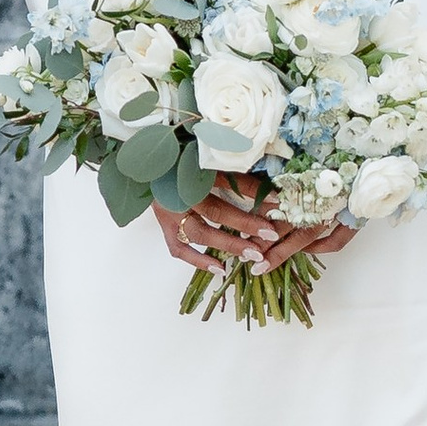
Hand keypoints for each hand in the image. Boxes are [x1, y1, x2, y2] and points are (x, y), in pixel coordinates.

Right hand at [153, 174, 352, 275]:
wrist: (148, 159)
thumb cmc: (183, 156)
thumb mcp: (212, 161)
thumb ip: (240, 176)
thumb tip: (272, 190)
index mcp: (191, 174)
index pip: (228, 186)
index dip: (254, 195)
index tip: (278, 206)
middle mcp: (179, 195)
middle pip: (214, 214)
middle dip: (245, 226)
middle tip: (270, 237)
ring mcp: (169, 212)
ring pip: (198, 234)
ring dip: (226, 245)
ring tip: (253, 255)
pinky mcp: (163, 225)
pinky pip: (179, 248)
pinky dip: (198, 261)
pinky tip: (219, 269)